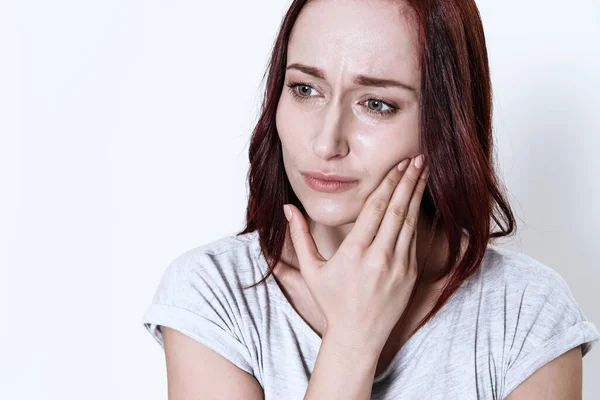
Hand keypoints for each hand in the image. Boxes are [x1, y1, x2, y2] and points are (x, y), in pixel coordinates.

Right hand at [283, 155, 429, 348]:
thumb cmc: (332, 302)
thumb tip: (288, 208)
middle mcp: (379, 257)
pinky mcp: (410, 275)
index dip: (388, 182)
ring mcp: (398, 266)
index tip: (397, 164)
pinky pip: (415, 240)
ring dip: (417, 195)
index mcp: (355, 252)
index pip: (375, 208)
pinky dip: (417, 218)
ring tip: (423, 173)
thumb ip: (300, 236)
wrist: (358, 336)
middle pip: (397, 209)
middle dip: (408, 180)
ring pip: (411, 222)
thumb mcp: (311, 269)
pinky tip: (419, 202)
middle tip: (417, 158)